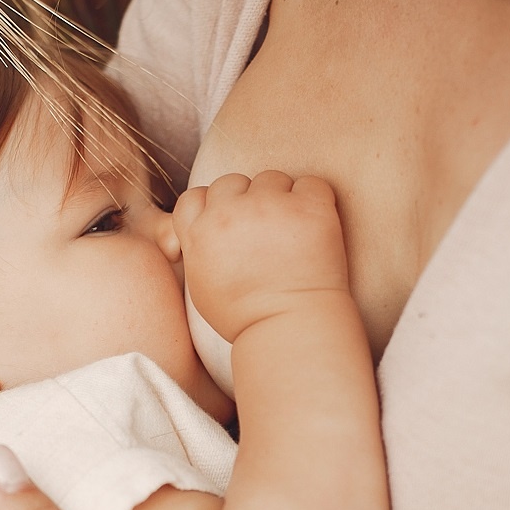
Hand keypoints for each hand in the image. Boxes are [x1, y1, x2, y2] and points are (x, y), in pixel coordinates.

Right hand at [173, 171, 349, 341]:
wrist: (289, 330)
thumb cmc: (246, 318)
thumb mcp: (201, 287)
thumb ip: (197, 248)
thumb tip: (202, 228)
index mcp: (200, 232)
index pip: (196, 195)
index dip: (213, 208)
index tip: (231, 227)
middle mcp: (230, 212)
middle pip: (233, 182)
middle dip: (246, 200)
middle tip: (264, 232)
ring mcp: (271, 206)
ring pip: (271, 178)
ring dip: (280, 197)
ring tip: (291, 234)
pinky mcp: (310, 207)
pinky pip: (311, 184)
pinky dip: (314, 201)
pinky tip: (314, 228)